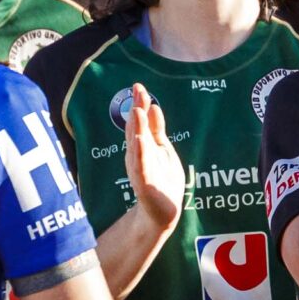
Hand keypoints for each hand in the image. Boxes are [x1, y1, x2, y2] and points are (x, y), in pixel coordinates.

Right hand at [121, 83, 184, 229]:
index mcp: (143, 145)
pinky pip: (141, 167)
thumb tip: (153, 106)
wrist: (161, 213)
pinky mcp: (144, 184)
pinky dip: (140, 154)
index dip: (139, 103)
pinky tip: (140, 141)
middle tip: (138, 91)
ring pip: (137, 145)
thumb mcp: (162, 149)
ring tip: (138, 111)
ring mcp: (140, 168)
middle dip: (136, 110)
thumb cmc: (162, 179)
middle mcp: (138, 154)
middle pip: (136, 129)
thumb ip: (157, 129)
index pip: (140, 121)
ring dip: (137, 128)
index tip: (139, 86)